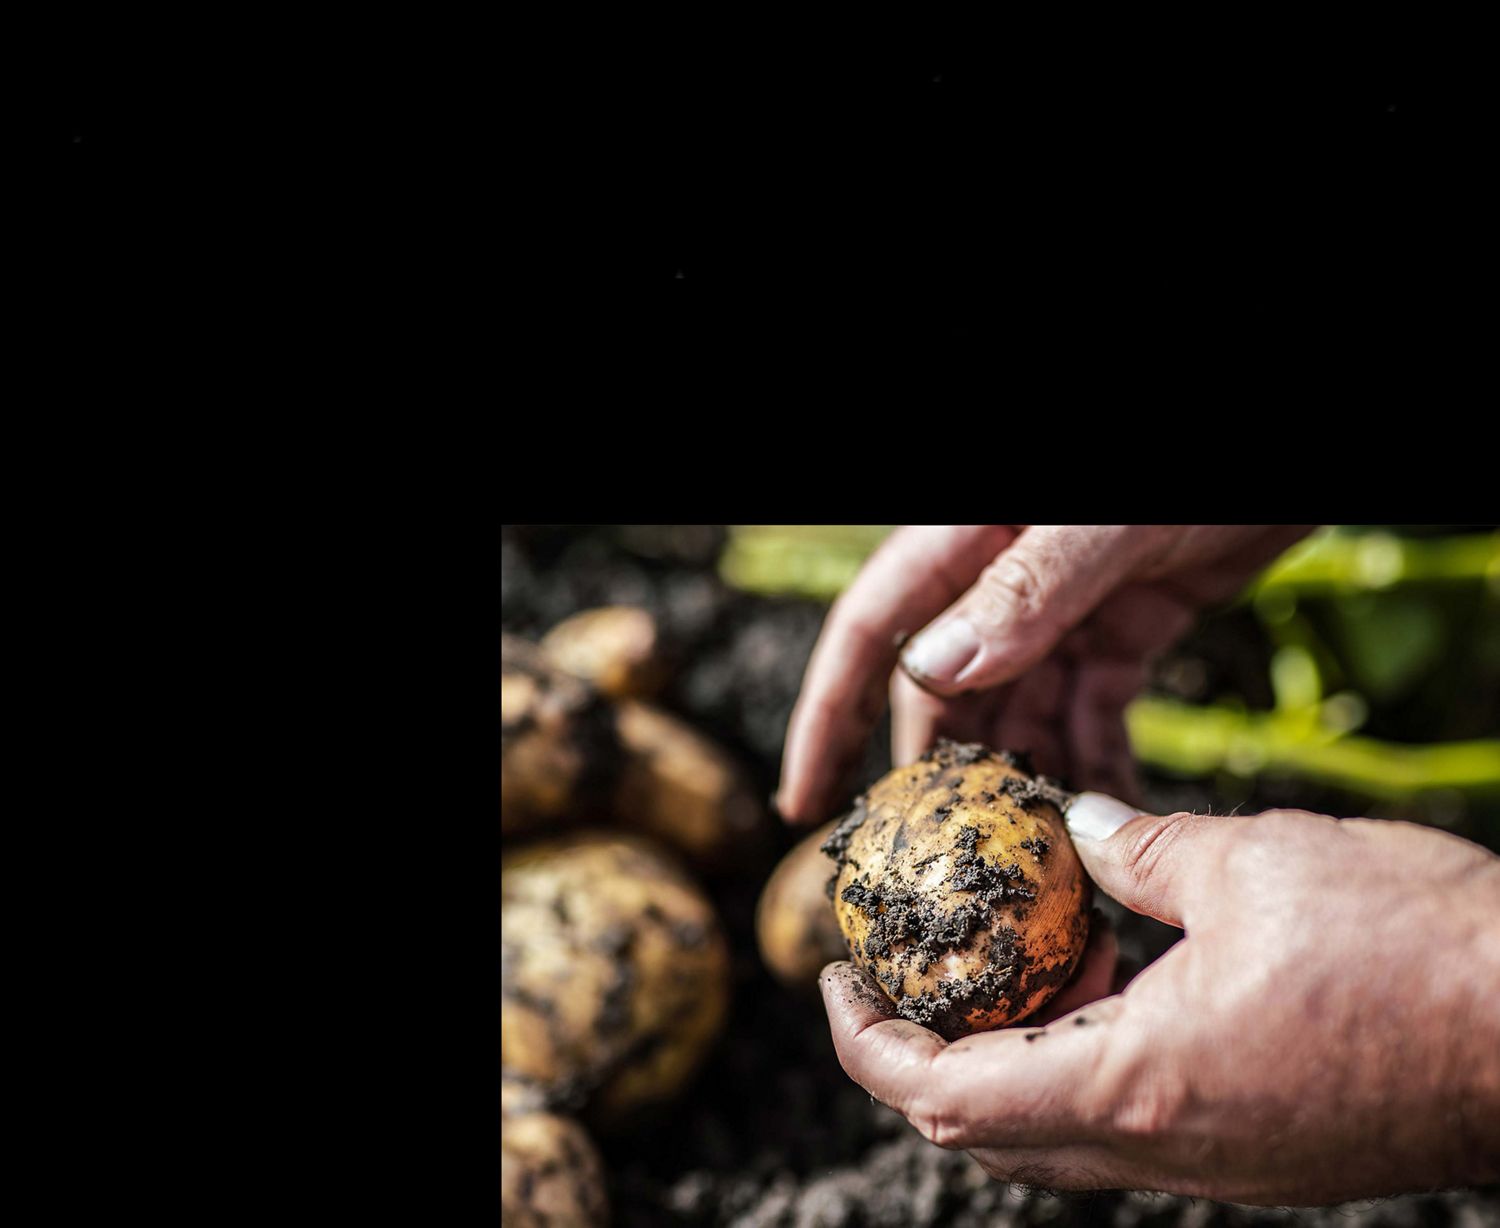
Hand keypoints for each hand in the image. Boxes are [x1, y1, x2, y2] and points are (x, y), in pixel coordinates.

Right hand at [777, 525, 1311, 822]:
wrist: (1282, 454)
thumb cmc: (1189, 472)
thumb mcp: (1103, 523)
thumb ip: (1022, 591)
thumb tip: (929, 671)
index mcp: (965, 539)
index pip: (871, 632)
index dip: (827, 717)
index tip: (804, 800)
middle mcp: (1001, 579)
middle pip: (942, 689)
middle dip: (942, 774)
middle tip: (942, 862)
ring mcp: (1062, 606)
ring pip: (1019, 711)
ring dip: (1027, 780)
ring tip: (1039, 860)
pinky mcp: (1123, 625)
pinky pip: (1091, 709)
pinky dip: (1096, 761)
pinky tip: (1108, 816)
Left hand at [819, 796, 1499, 1204]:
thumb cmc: (1414, 952)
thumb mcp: (1249, 863)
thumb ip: (1136, 846)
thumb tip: (1071, 826)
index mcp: (1133, 1086)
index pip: (943, 1099)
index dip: (866, 1044)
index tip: (833, 979)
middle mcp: (1162, 1148)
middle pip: (983, 1132)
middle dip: (915, 1058)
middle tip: (893, 976)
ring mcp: (1214, 1164)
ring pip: (1056, 1133)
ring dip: (1000, 1059)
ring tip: (993, 965)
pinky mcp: (1259, 1153)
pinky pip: (1129, 1122)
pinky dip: (1079, 1061)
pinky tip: (1102, 979)